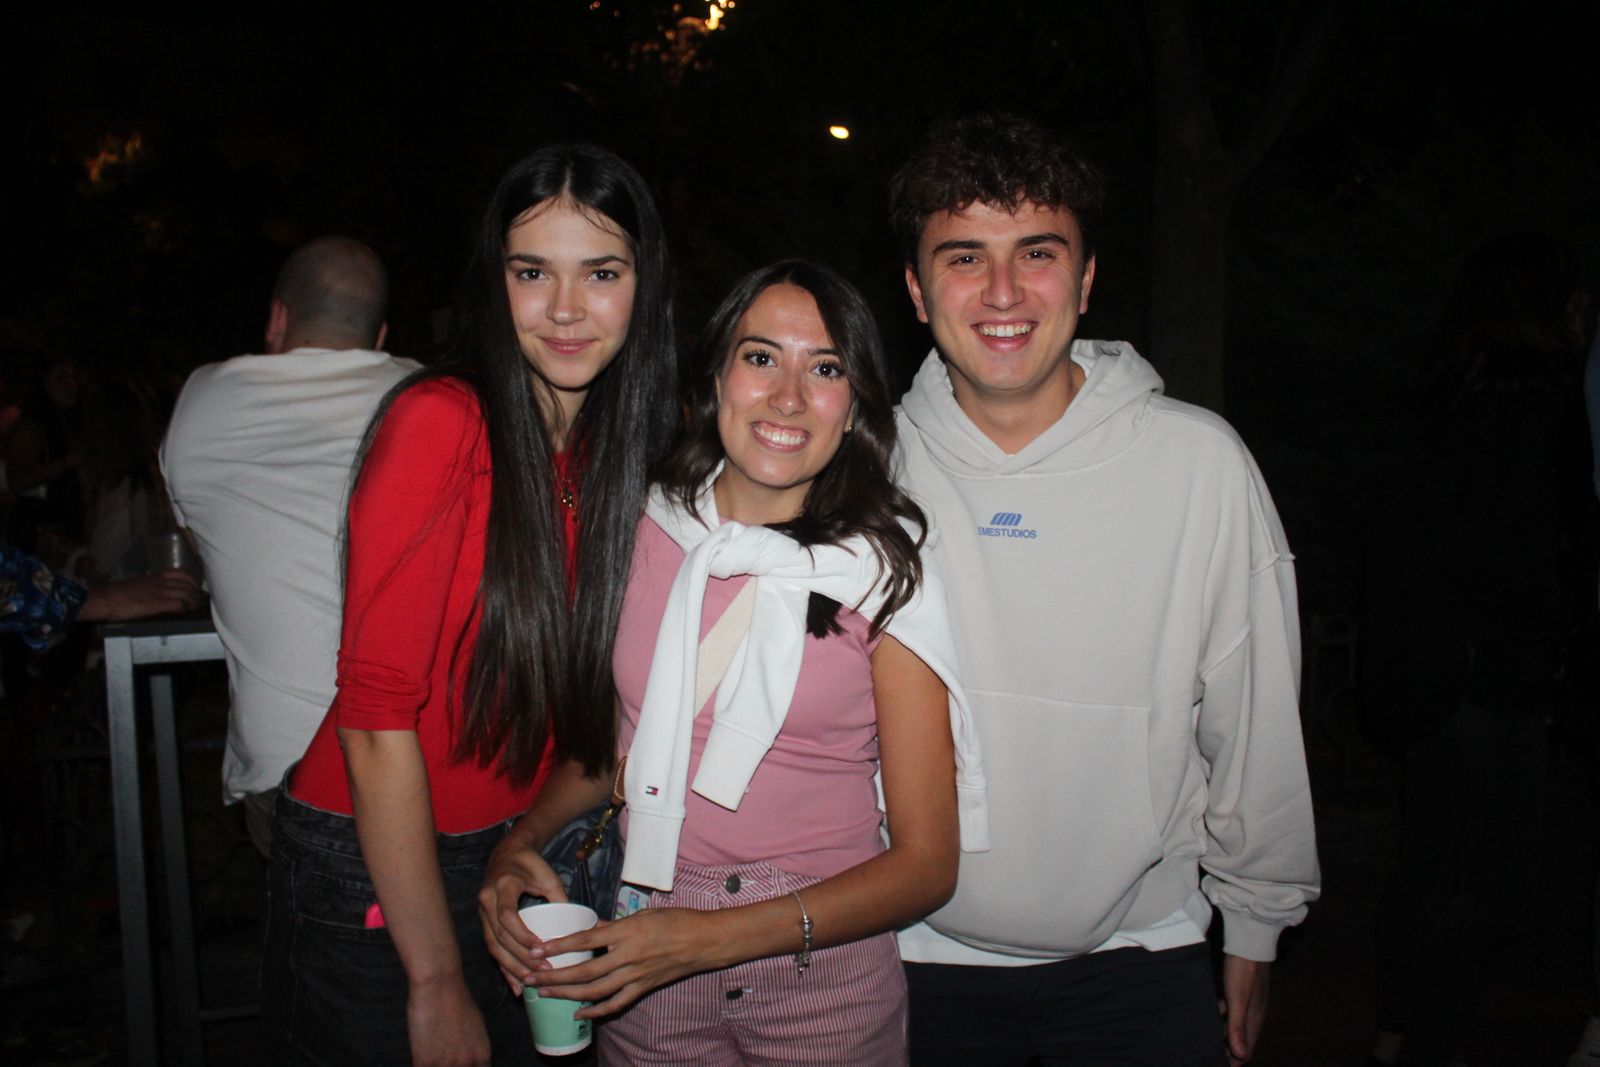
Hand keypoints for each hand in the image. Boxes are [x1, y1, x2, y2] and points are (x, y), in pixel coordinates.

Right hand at [78, 569, 201, 622]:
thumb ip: (154, 585)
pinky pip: (178, 604)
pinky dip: (185, 608)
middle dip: (197, 593)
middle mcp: (161, 582)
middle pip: (189, 585)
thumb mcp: (140, 584)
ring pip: (187, 594)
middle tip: (198, 601)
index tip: (196, 589)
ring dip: (194, 602)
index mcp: (157, 576)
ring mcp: (160, 592)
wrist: (106, 599)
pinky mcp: (156, 604)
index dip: (194, 581)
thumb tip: (164, 592)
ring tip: (193, 608)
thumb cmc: (120, 593)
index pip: (183, 573)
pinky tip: (184, 612)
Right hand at [406, 972, 489, 1066]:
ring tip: (432, 1053)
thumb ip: (473, 1048)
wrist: (439, 985)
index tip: (457, 1063)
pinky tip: (419, 1059)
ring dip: (435, 1065)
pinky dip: (419, 1064)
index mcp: (482, 1054)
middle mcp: (467, 1063)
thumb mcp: (476, 1027)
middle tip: (442, 1059)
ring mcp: (445, 1065)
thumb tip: (468, 1057)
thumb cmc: (456, 1000)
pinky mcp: (424, 1062)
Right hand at [478, 832, 568, 991]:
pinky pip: (492, 947)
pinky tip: (515, 984)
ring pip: (493, 946)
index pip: (508, 916)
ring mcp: (482, 912)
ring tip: (530, 982)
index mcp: (503, 885)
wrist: (506, 854)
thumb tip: (576, 927)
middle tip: (543, 970)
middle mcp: (487, 900)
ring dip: (511, 967)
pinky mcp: (484, 921)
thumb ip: (559, 898)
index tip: (541, 949)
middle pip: (500, 936)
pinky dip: (504, 967)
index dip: (522, 936)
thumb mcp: (548, 876)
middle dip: (520, 957)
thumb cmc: (531, 864)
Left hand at [526, 907, 719, 1018]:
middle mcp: (629, 956)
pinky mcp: (643, 988)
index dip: (559, 946)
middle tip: (531, 976)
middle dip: (555, 976)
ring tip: (545, 992)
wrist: (705, 941)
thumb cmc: (677, 921)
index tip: (537, 949)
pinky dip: (595, 1011)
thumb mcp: (645, 914)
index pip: (585, 940)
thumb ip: (615, 925)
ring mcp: (636, 976)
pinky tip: (577, 1012)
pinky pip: (615, 1004)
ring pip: (595, 991)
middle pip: (585, 971)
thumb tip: (591, 930)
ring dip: (567, 994)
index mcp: (628, 932)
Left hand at [1218, 954, 1270, 1065]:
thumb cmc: (1243, 970)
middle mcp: (1254, 1013)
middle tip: (1211, 1055)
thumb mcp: (1237, 999)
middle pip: (1242, 1039)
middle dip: (1230, 1051)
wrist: (1250, 942)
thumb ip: (1237, 1026)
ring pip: (1235, 1025)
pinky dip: (1221, 1017)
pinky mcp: (1241, 991)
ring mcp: (1248, 1002)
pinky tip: (1210, 1015)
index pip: (1247, 1049)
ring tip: (1208, 1040)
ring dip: (1224, 1034)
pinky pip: (1230, 1010)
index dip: (1235, 1061)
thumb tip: (1240, 1055)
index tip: (1219, 1065)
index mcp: (1255, 1019)